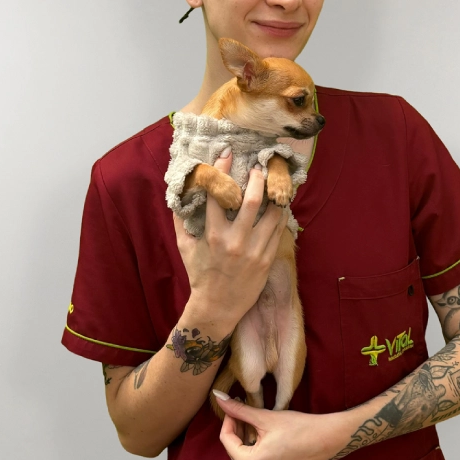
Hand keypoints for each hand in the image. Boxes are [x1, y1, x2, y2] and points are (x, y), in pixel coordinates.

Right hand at [173, 151, 288, 323]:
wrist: (217, 307)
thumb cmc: (200, 274)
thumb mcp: (185, 247)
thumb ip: (181, 220)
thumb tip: (178, 195)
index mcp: (213, 235)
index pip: (218, 195)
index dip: (222, 170)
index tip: (227, 152)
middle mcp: (235, 241)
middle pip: (252, 201)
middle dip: (258, 179)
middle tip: (259, 167)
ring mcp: (254, 251)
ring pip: (272, 214)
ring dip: (275, 194)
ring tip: (275, 181)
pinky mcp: (267, 260)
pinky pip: (278, 230)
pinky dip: (281, 214)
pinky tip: (281, 203)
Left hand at [214, 393, 345, 459]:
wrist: (327, 440)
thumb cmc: (298, 428)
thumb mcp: (265, 418)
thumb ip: (239, 410)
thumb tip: (218, 397)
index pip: (226, 439)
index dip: (228, 418)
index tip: (234, 403)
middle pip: (234, 449)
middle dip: (237, 427)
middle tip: (243, 406)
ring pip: (244, 455)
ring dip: (245, 436)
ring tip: (252, 417)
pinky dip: (255, 447)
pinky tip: (261, 432)